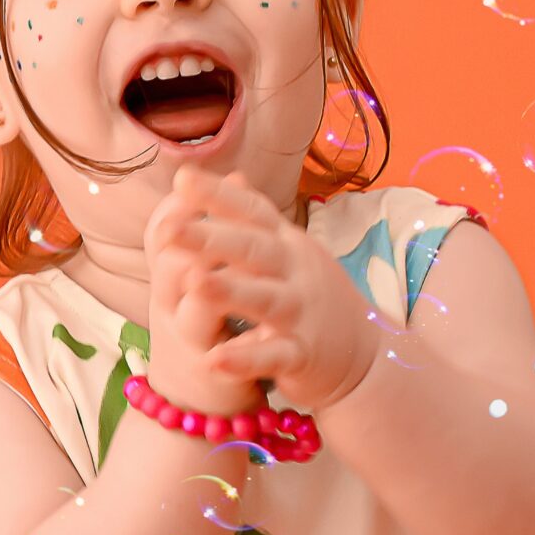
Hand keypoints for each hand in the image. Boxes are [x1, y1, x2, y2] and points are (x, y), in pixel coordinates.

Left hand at [163, 163, 381, 412]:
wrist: (364, 354)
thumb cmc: (309, 295)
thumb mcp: (289, 252)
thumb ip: (258, 220)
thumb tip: (233, 175)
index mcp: (285, 243)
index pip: (252, 212)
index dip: (219, 195)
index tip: (181, 178)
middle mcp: (294, 272)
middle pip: (254, 250)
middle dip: (212, 238)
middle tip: (170, 230)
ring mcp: (300, 313)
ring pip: (264, 299)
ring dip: (230, 291)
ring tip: (193, 283)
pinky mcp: (302, 355)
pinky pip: (272, 356)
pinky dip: (245, 359)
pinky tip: (214, 359)